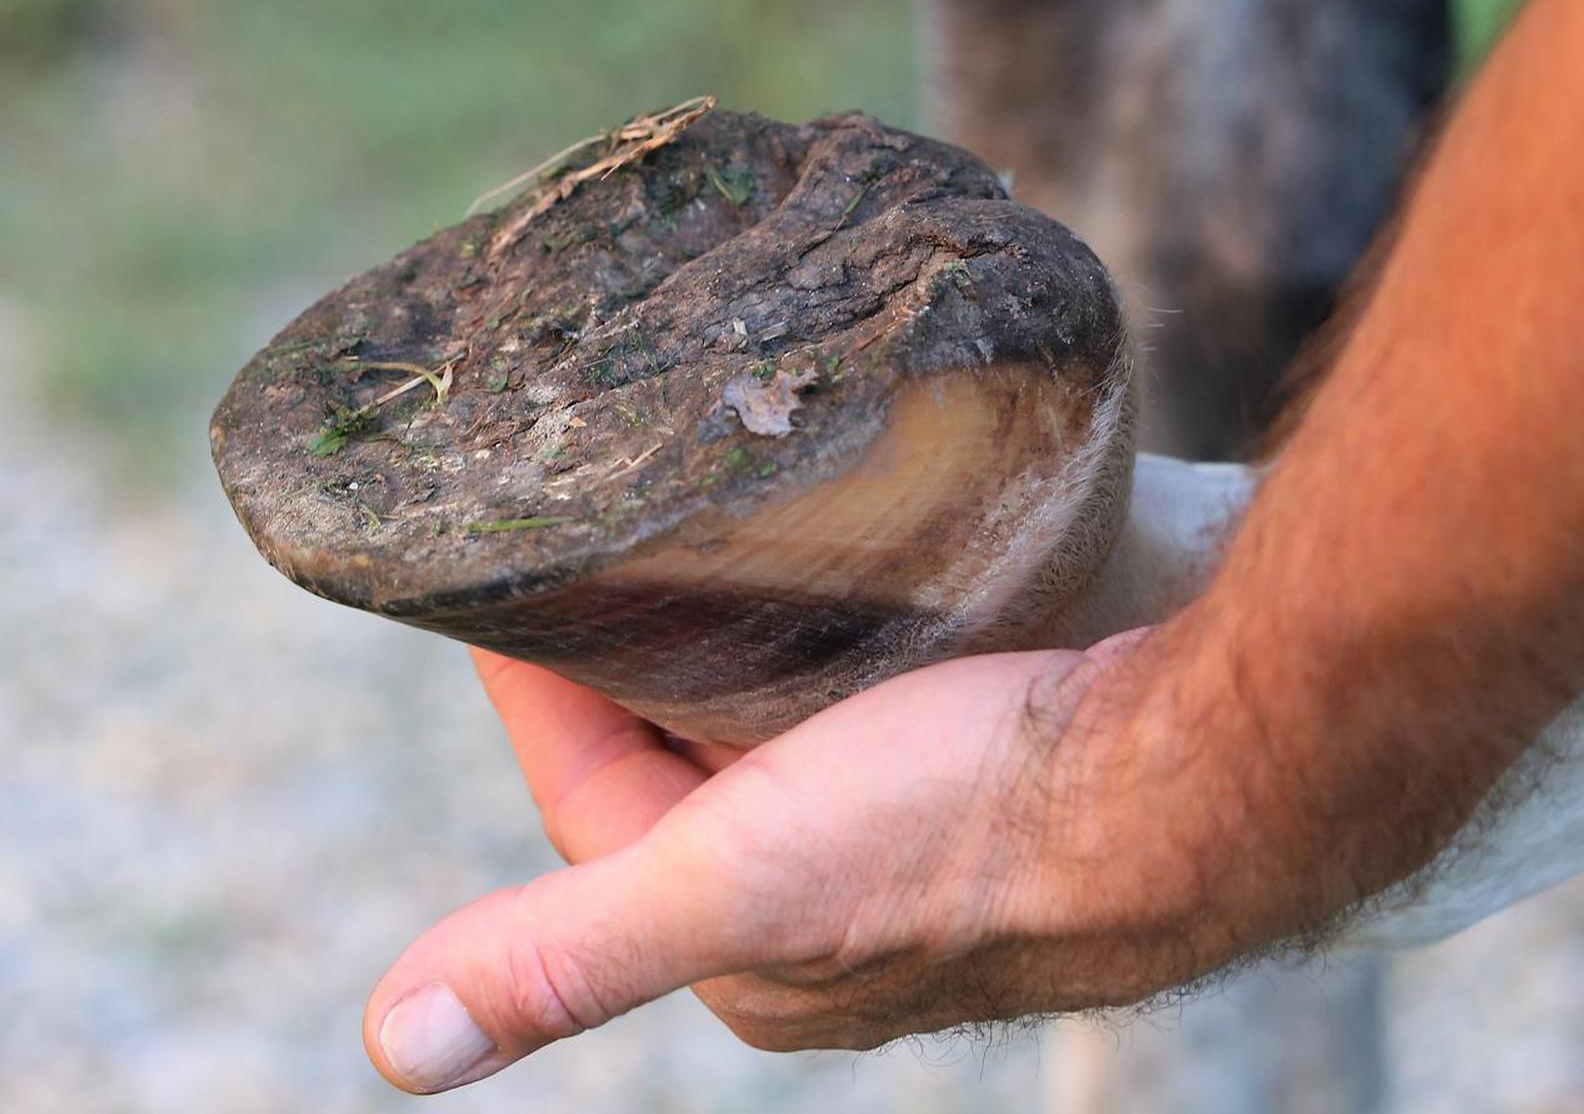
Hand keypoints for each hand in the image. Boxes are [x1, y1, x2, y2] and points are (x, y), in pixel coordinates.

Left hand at [360, 619, 1347, 1096]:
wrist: (1195, 771)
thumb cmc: (969, 825)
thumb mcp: (741, 877)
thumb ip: (570, 954)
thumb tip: (394, 1044)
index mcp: (743, 955)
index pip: (587, 797)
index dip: (534, 689)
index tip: (500, 586)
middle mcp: (815, 918)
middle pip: (675, 766)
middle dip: (627, 669)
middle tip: (593, 547)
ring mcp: (895, 841)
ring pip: (764, 730)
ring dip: (725, 651)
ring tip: (691, 548)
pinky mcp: (966, 772)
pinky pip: (845, 703)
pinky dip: (810, 647)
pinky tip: (819, 587)